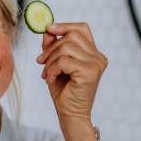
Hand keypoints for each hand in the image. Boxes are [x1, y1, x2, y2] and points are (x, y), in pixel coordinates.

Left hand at [36, 22, 107, 140]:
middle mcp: (98, 57)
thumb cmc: (64, 92)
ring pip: (65, 48)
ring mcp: (96, 64)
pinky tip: (50, 80)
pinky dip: (52, 69)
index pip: (82, 29)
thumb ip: (54, 47)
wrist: (70, 115)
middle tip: (41, 62)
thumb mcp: (56, 65)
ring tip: (47, 74)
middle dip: (51, 48)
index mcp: (94, 54)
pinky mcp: (89, 72)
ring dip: (50, 61)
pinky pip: (63, 61)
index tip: (49, 29)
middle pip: (71, 36)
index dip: (65, 26)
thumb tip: (48, 30)